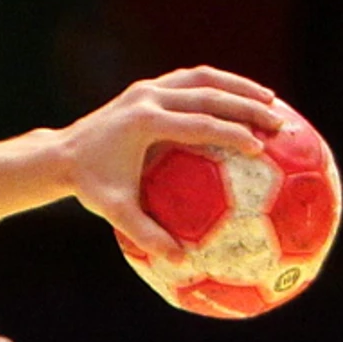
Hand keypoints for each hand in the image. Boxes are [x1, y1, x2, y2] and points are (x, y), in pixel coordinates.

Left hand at [55, 67, 291, 256]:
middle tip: (280, 123)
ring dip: (239, 86)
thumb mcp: (117, 212)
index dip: (231, 134)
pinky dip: (219, 85)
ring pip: (202, 77)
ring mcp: (148, 87)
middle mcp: (147, 97)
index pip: (199, 125)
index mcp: (144, 123)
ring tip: (271, 101)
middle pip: (208, 93)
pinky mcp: (149, 87)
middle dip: (247, 106)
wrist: (62, 154)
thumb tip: (181, 264)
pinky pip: (191, 80)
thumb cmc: (91, 186)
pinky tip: (242, 99)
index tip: (260, 149)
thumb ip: (149, 236)